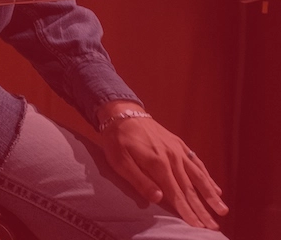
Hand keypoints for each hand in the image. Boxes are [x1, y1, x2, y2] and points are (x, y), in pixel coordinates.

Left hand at [97, 104, 227, 230]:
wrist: (122, 112)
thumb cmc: (117, 139)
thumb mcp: (119, 161)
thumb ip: (139, 180)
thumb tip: (158, 198)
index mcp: (158, 164)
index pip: (176, 194)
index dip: (187, 212)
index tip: (198, 228)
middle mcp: (172, 157)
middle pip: (190, 189)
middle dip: (202, 210)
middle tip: (214, 228)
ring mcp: (177, 149)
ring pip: (198, 176)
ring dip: (210, 194)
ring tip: (222, 211)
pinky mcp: (178, 143)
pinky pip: (196, 162)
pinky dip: (207, 176)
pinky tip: (216, 188)